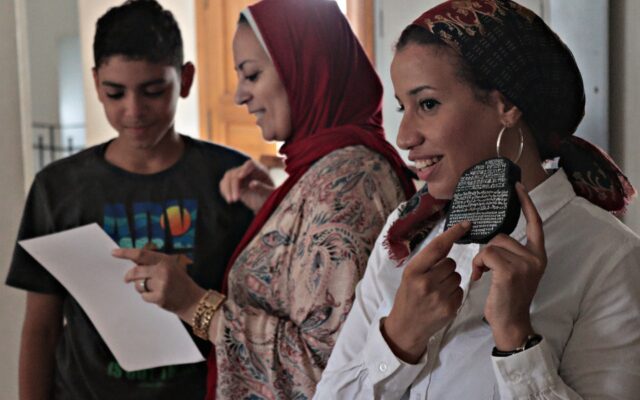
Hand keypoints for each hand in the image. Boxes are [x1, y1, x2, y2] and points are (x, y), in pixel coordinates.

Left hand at [113, 248, 205, 316]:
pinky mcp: (160, 297)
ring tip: (153, 289)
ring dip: (141, 288)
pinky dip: (147, 297)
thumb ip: (153, 264)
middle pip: (136, 272)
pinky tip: (157, 297)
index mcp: (165, 260)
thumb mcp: (170, 267)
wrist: (193, 299)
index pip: (141, 254)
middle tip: (126, 279)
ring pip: (138, 285)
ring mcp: (162, 284)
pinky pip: (144, 296)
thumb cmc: (179, 282)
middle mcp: (163, 270)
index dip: (126, 253)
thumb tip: (133, 262)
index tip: (114, 252)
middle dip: (129, 276)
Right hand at [220, 159, 274, 212]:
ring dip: (227, 188)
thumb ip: (263, 188)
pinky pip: (224, 183)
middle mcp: (249, 171)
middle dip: (234, 185)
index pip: (251, 164)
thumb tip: (251, 184)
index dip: (245, 168)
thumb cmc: (270, 198)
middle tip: (235, 199)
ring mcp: (240, 176)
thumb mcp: (270, 195)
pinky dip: (224, 190)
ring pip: (228, 176)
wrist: (264, 204)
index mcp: (260, 170)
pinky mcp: (233, 183)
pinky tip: (229, 199)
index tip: (240, 177)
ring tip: (231, 201)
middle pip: (236, 171)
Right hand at [382, 221, 471, 363]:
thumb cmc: (407, 297)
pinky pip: (460, 290)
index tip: (465, 224)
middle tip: (434, 278)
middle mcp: (425, 283)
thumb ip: (427, 261)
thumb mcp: (409, 275)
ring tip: (437, 290)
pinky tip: (442, 299)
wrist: (406, 327)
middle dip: (445, 267)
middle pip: (450, 263)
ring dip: (450, 280)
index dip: (453, 233)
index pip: (437, 247)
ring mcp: (438, 297)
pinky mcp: (449, 308)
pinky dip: (454, 292)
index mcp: (413, 271)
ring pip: (457, 276)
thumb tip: (449, 241)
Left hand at [471, 182, 546, 349]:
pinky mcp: (510, 271)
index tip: (518, 186)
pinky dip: (478, 264)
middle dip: (487, 250)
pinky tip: (480, 278)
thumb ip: (511, 254)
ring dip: (481, 259)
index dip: (527, 204)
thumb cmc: (508, 298)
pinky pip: (486, 255)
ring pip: (491, 245)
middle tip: (485, 269)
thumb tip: (493, 239)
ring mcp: (525, 264)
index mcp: (538, 256)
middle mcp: (536, 258)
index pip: (535, 224)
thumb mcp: (516, 272)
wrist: (510, 323)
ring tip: (483, 275)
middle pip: (501, 236)